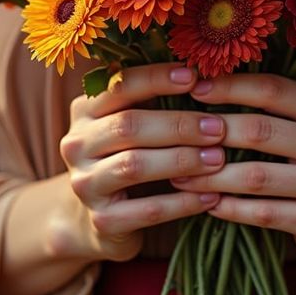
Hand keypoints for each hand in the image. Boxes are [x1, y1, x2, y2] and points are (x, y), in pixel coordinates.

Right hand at [56, 61, 227, 260]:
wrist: (104, 216)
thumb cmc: (134, 152)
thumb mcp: (138, 121)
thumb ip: (158, 98)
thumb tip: (209, 73)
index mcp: (85, 110)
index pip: (119, 86)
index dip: (157, 79)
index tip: (194, 77)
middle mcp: (76, 144)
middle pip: (128, 126)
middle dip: (179, 125)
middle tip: (219, 128)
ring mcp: (85, 184)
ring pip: (133, 165)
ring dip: (181, 160)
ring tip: (218, 158)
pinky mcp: (101, 220)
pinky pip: (146, 210)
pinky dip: (182, 203)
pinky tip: (211, 196)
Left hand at [169, 72, 295, 255]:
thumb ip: (275, 107)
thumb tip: (209, 85)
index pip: (274, 89)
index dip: (231, 86)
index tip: (195, 88)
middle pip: (260, 130)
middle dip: (212, 133)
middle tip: (176, 137)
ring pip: (256, 176)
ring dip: (211, 176)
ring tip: (180, 174)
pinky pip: (262, 214)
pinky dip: (229, 208)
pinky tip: (207, 204)